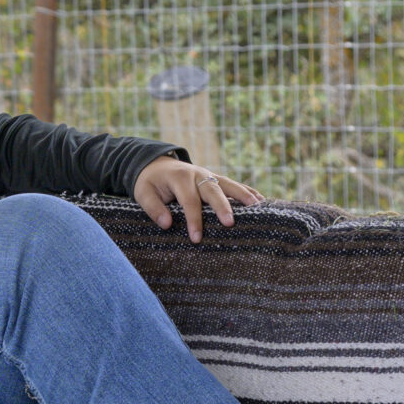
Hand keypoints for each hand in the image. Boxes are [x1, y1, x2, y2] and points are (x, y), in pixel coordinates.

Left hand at [133, 158, 259, 243]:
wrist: (156, 165)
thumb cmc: (149, 183)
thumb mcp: (143, 193)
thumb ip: (153, 208)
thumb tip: (167, 224)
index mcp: (179, 177)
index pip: (189, 200)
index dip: (193, 219)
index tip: (196, 238)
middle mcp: (197, 174)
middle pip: (212, 190)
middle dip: (222, 206)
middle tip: (230, 223)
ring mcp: (208, 174)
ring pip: (228, 184)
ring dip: (243, 195)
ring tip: (257, 207)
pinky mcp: (215, 178)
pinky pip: (233, 184)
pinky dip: (247, 191)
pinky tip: (261, 200)